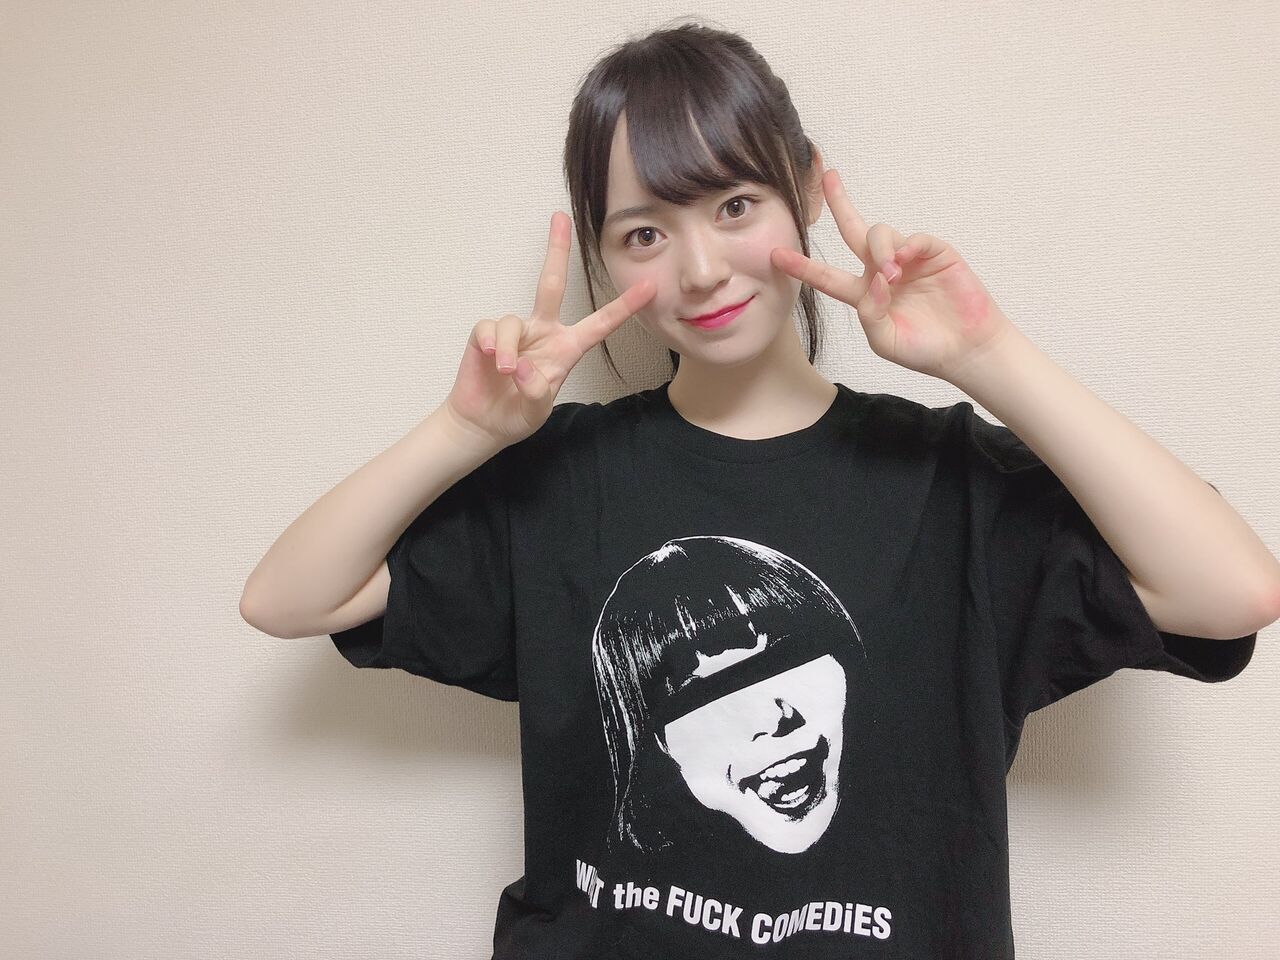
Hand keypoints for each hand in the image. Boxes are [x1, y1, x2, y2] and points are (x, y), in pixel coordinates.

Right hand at [444, 212, 655, 446]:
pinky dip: (491, 344)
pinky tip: (490, 359)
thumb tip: (521, 366)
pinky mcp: (484, 335)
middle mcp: (544, 332)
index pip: (600, 324)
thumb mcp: (535, 410)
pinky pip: (489, 328)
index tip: (648, 287)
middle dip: (557, 249)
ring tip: (505, 372)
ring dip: (508, 349)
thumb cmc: (517, 412)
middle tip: (560, 218)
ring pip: (514, 321)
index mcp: (567, 348)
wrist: (484, 423)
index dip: (624, 307)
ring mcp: (515, 332)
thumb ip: (536, 392)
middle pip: (551, 283)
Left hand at [771, 169, 1015, 383]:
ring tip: (892, 276)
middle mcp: (882, 271)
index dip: (803, 267)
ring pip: (880, 234)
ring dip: (879, 251)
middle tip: (827, 177)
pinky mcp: (934, 253)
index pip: (827, 276)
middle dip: (839, 203)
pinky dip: (906, 247)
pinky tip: (904, 263)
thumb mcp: (886, 341)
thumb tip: (874, 280)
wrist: (965, 349)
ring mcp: (907, 259)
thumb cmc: (923, 349)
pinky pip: (913, 238)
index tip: (776, 255)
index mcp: (865, 294)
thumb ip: (871, 313)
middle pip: (853, 230)